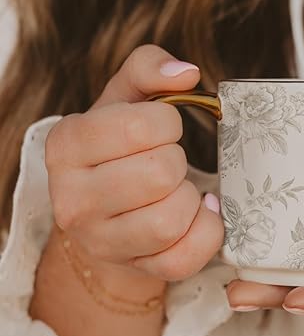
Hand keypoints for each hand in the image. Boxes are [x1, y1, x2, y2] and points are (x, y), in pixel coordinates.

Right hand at [45, 45, 223, 281]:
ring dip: (189, 198)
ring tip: (176, 189)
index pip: (138, 127)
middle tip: (167, 162)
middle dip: (177, 161)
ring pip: (171, 220)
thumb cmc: (120, 146)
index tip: (162, 129)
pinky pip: (185, 258)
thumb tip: (185, 73)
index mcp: (66, 145)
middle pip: (160, 174)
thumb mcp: (125, 98)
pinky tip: (198, 214)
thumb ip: (149, 68)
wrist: (108, 207)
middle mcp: (72, 199)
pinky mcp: (134, 268)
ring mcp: (101, 241)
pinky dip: (206, 232)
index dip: (167, 123)